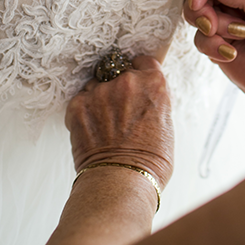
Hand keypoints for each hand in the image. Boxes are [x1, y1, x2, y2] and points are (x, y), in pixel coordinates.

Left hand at [65, 57, 174, 189]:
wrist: (121, 183)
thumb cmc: (149, 163)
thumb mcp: (166, 125)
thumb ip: (154, 102)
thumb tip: (144, 98)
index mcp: (154, 84)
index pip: (143, 61)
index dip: (139, 72)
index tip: (135, 80)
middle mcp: (127, 82)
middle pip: (118, 71)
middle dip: (118, 86)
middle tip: (119, 110)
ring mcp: (100, 92)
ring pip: (96, 85)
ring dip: (99, 98)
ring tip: (105, 124)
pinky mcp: (78, 105)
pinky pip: (80, 100)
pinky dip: (83, 112)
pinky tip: (92, 130)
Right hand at [185, 0, 244, 139]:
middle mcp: (239, 0)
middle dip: (202, 7)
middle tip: (212, 23)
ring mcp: (226, 22)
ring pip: (197, 15)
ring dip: (212, 28)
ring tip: (236, 37)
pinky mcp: (218, 43)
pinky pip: (200, 39)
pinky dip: (212, 47)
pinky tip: (231, 53)